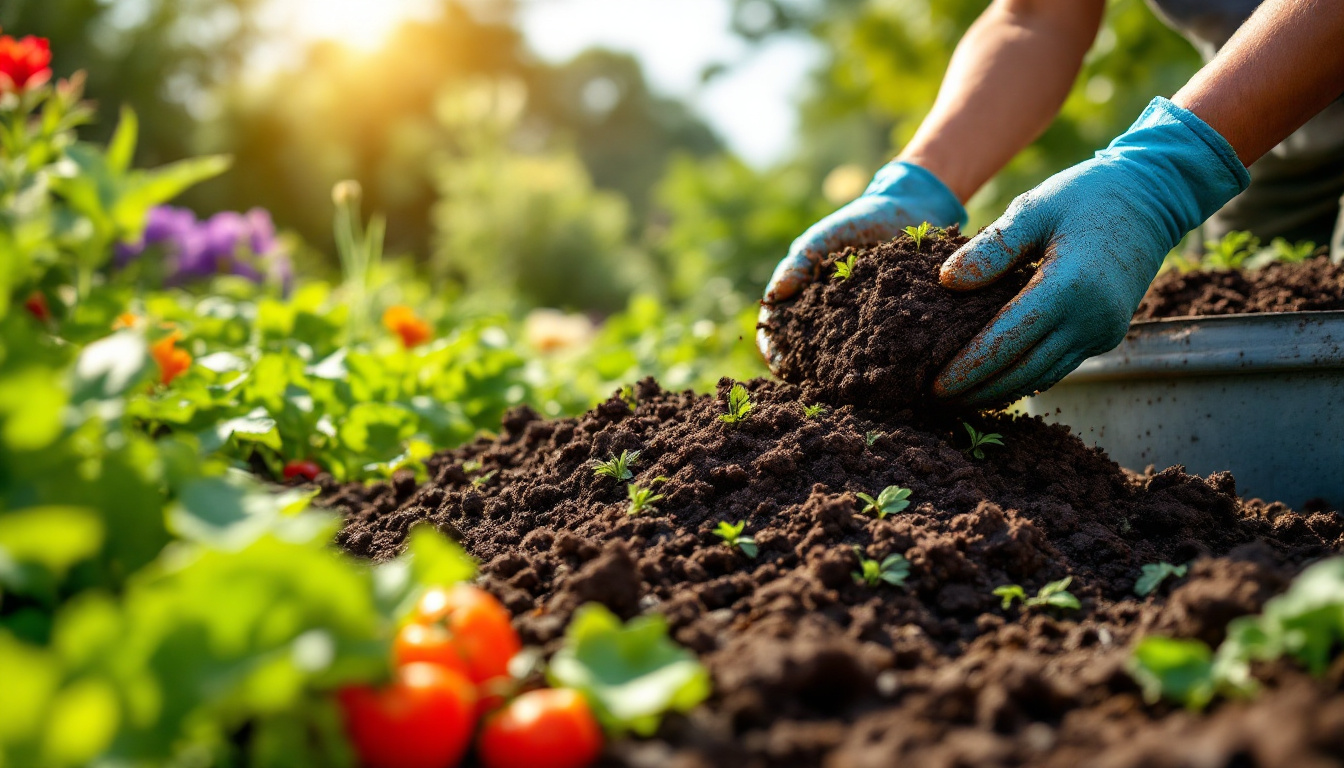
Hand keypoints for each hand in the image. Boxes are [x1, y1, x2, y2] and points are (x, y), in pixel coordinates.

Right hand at [756, 161, 965, 367]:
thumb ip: (801, 260)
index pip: (779, 327)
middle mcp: (830, 314)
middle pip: (806, 349)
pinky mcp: (892, 323)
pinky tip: (880, 368)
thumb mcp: (826, 235)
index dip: (773, 347)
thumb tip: (774, 295)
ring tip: (840, 383)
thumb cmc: (859, 221)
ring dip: (837, 370)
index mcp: (806, 294)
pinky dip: (876, 359)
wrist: (910, 211)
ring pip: (842, 354)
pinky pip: (881, 345)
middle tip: (807, 383)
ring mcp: (860, 322)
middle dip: (803, 368)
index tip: (776, 361)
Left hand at [934, 97, 1249, 406]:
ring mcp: (1102, 331)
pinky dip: (1025, 379)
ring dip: (1000, 392)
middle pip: (1022, 371)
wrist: (1151, 198)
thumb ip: (992, 248)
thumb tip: (948, 281)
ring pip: (1041, 376)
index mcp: (1069, 287)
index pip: (1006, 341)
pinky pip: (1059, 366)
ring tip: (959, 399)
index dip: (968, 368)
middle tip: (937, 401)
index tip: (935, 386)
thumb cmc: (1084, 196)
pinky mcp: (1106, 335)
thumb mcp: (1033, 210)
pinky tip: (995, 383)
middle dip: (978, 391)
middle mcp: (1090, 318)